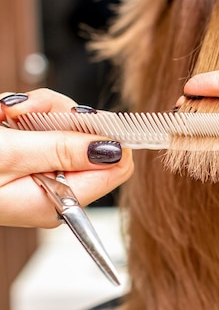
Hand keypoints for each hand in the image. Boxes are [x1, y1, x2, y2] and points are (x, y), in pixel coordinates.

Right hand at [0, 88, 133, 227]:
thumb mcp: (11, 157)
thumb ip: (62, 149)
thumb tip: (114, 149)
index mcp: (60, 200)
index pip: (116, 168)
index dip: (108, 134)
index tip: (82, 115)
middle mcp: (55, 189)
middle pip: (89, 138)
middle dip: (60, 115)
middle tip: (24, 111)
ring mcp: (41, 172)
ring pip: (64, 124)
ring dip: (36, 110)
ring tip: (6, 113)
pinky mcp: (26, 156)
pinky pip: (40, 125)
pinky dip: (22, 113)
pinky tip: (2, 116)